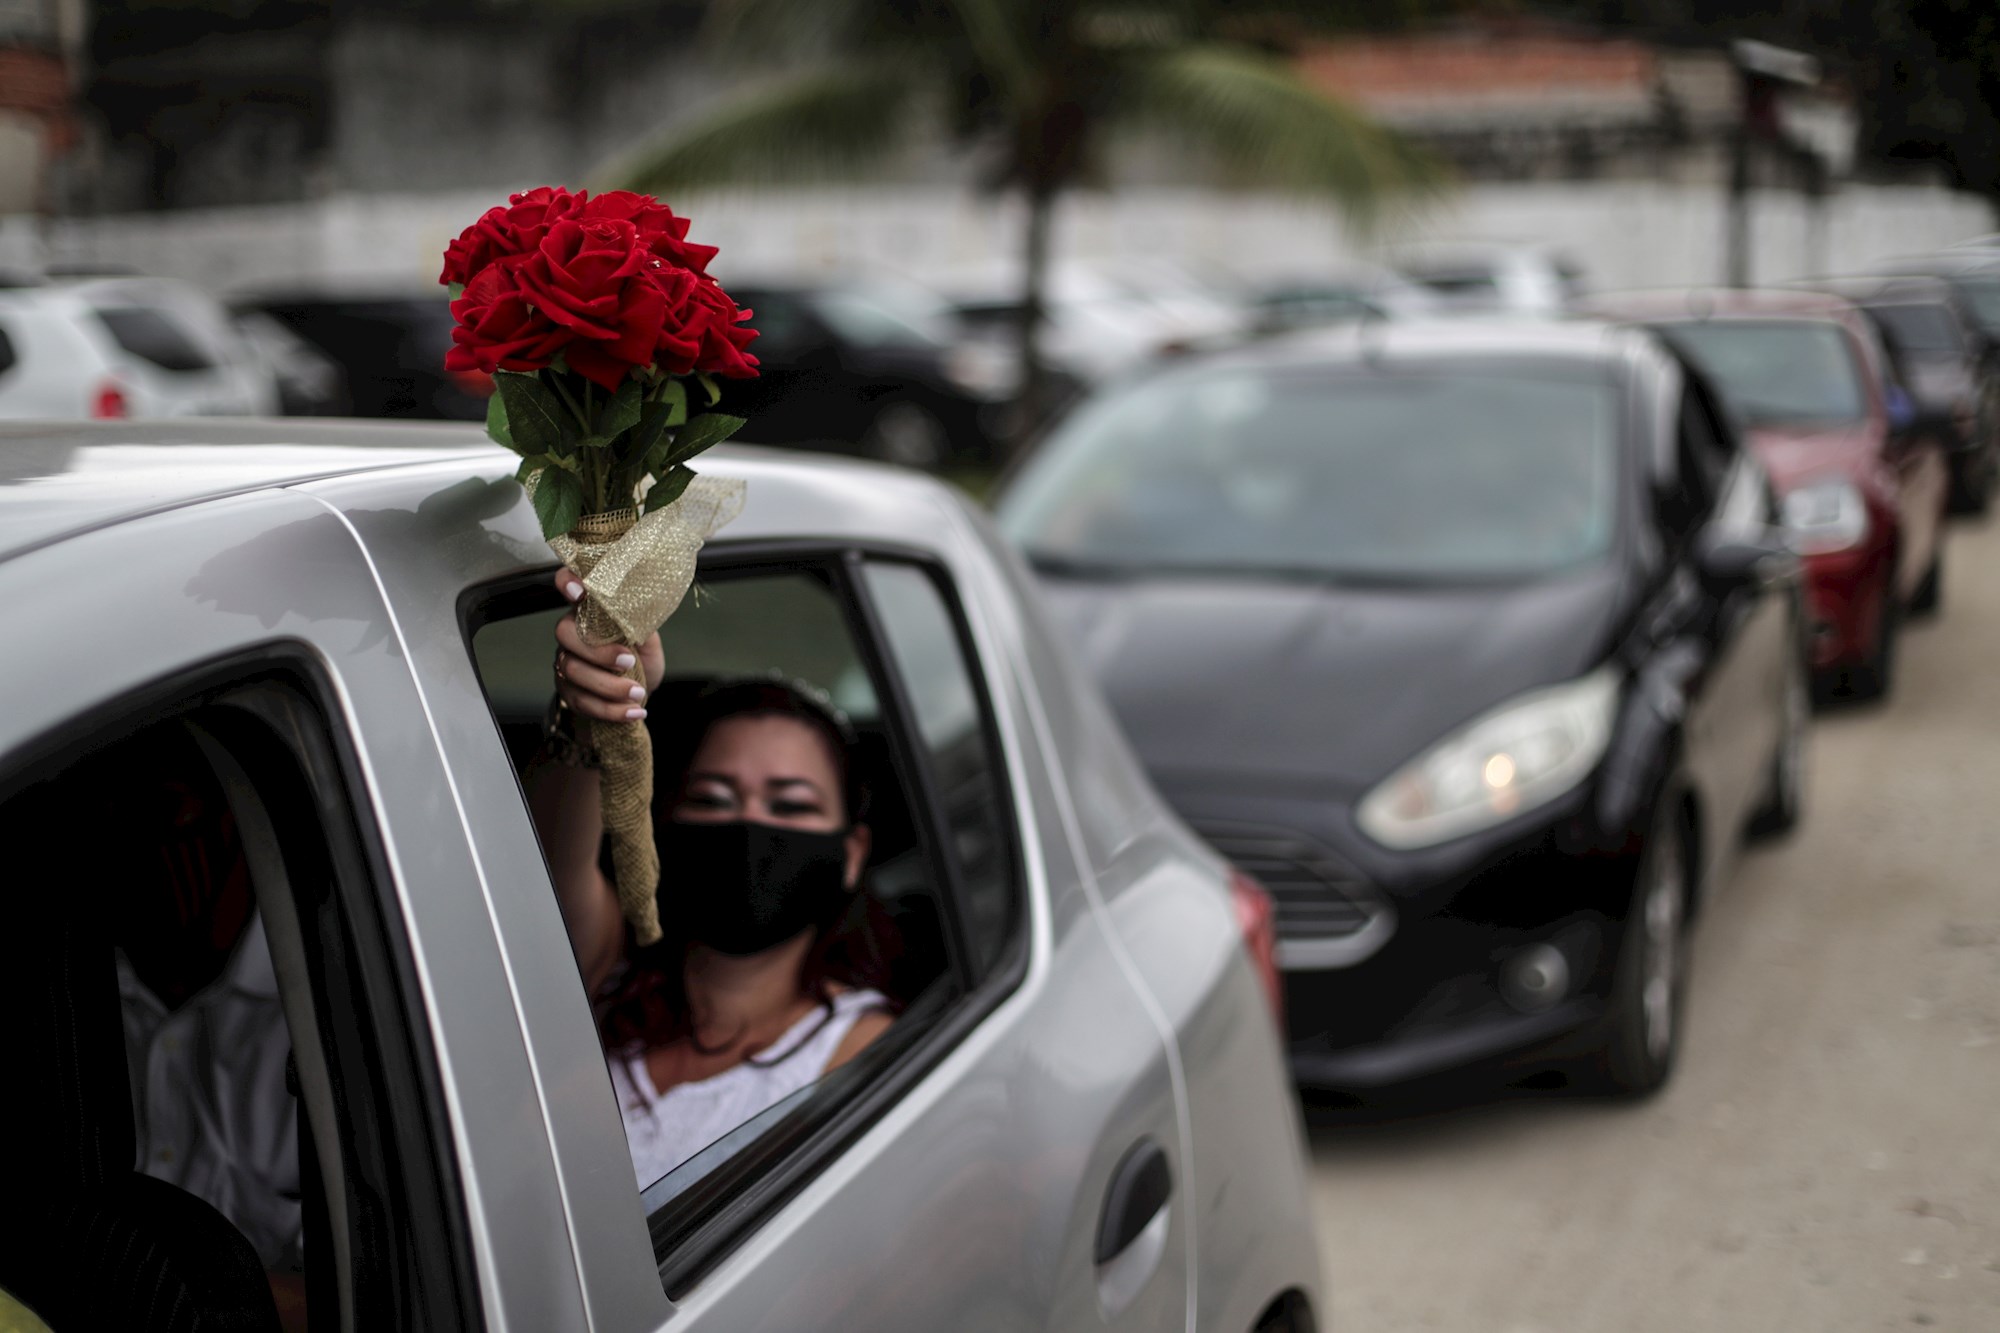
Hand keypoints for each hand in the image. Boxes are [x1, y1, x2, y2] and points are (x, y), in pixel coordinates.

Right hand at [552, 567, 665, 722]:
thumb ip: (640, 622)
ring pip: (573, 671)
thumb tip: (642, 610)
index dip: (568, 582)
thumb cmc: (641, 658)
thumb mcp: (647, 638)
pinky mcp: (569, 692)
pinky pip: (582, 702)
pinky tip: (634, 711)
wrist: (639, 692)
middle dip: (597, 651)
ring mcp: (567, 662)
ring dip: (609, 686)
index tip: (579, 591)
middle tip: (628, 662)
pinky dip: (611, 710)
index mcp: (590, 611)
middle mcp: (573, 634)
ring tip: (638, 693)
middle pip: (565, 634)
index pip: (568, 585)